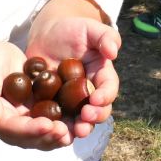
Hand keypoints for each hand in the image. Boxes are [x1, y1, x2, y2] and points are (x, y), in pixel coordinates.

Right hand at [0, 37, 72, 149]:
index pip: (15, 131)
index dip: (32, 131)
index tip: (48, 126)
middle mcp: (11, 123)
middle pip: (33, 137)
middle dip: (50, 136)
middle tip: (68, 131)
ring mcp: (24, 115)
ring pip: (44, 130)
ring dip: (60, 132)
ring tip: (77, 128)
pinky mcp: (35, 105)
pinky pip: (51, 115)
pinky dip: (64, 117)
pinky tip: (80, 112)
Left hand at [25, 16, 121, 140]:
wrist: (46, 34)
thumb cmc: (72, 29)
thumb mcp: (89, 28)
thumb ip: (105, 36)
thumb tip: (114, 52)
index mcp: (102, 75)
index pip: (109, 88)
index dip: (105, 96)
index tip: (96, 99)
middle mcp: (90, 92)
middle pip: (97, 110)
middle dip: (94, 117)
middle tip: (84, 119)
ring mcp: (72, 101)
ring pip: (79, 120)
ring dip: (78, 128)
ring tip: (73, 132)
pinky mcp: (54, 105)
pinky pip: (58, 119)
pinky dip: (57, 127)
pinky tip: (51, 131)